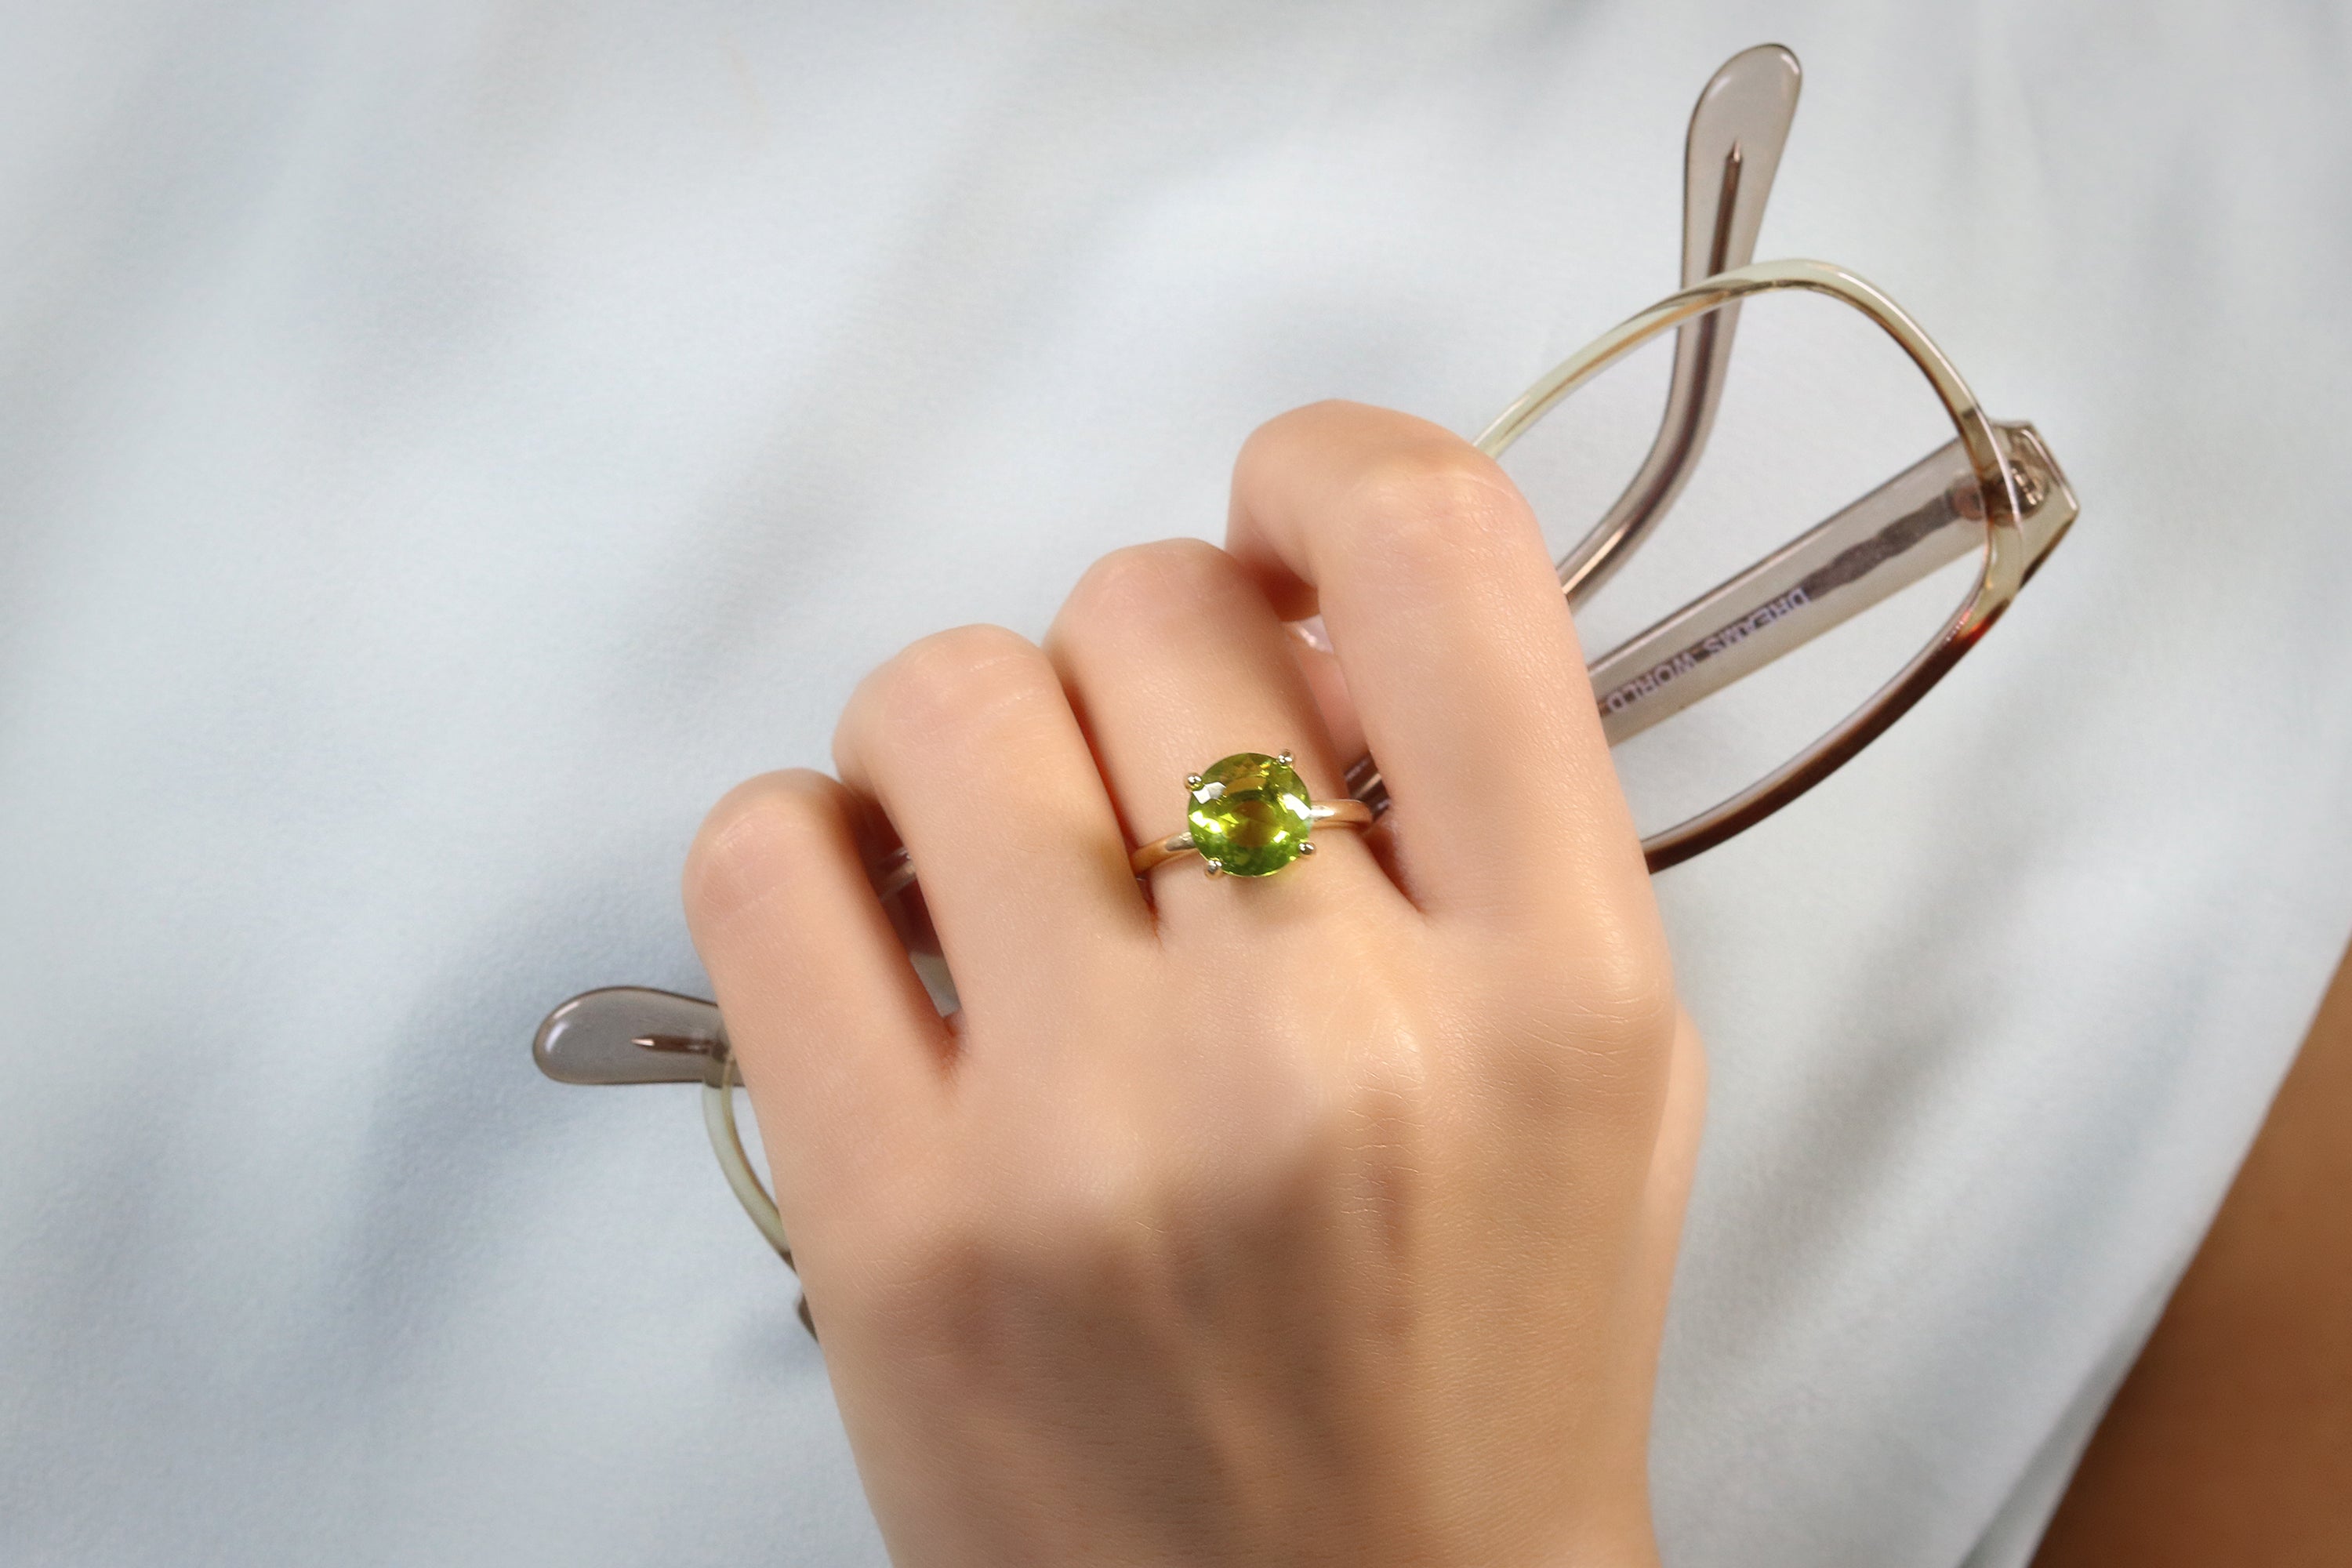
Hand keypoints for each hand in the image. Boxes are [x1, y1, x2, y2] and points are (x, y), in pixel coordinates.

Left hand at [683, 402, 1705, 1567]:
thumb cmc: (1473, 1370)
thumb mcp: (1592, 1078)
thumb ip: (1489, 815)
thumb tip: (1291, 611)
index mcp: (1556, 989)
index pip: (1430, 547)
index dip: (1321, 472)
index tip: (1276, 531)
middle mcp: (1331, 1039)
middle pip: (1152, 604)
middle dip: (1147, 666)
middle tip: (1157, 795)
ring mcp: (1089, 1132)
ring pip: (944, 693)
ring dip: (970, 744)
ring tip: (1012, 866)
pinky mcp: (889, 1223)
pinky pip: (765, 856)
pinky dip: (810, 849)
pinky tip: (886, 936)